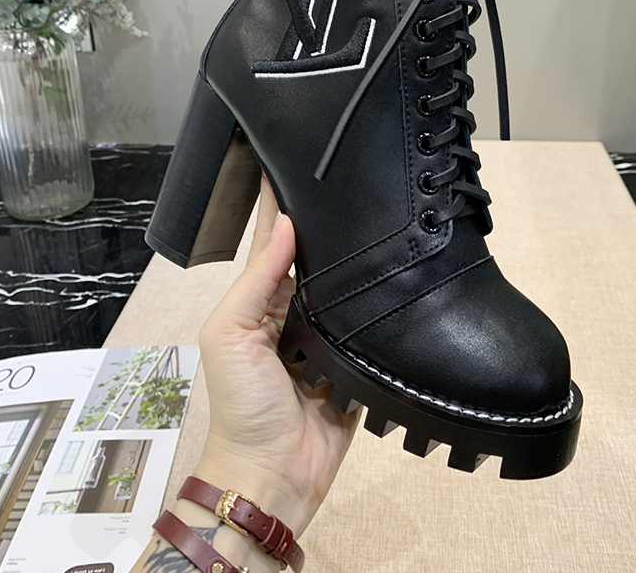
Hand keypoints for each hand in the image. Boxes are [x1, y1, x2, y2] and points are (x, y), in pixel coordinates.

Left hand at [194, 177, 361, 535]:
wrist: (276, 475)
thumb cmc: (242, 402)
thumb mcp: (229, 334)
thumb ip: (255, 281)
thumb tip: (285, 224)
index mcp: (261, 300)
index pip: (274, 243)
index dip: (284, 206)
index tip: (301, 161)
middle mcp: (295, 311)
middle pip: (317, 260)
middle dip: (331, 227)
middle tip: (359, 180)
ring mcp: (330, 336)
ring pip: (348, 287)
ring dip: (362, 259)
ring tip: (387, 211)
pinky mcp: (359, 362)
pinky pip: (373, 325)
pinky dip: (385, 302)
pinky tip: (405, 267)